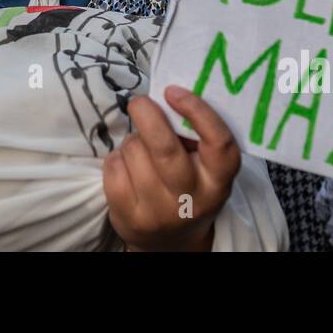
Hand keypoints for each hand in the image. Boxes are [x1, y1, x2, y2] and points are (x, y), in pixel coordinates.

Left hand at [103, 86, 239, 251]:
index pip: (218, 143)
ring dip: (133, 140)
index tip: (173, 91)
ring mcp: (159, 211)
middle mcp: (192, 199)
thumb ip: (193, 137)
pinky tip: (126, 166)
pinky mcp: (129, 217)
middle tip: (140, 102)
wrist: (170, 240)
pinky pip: (113, 166)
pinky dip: (116, 157)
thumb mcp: (204, 167)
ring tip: (141, 149)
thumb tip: (167, 98)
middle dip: (148, 116)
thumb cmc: (188, 187)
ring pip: (134, 152)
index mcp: (218, 181)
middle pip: (165, 149)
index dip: (197, 111)